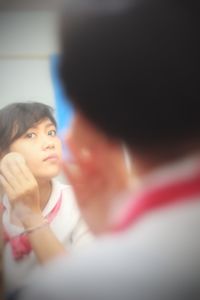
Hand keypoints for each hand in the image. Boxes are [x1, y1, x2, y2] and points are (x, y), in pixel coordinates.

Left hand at [0, 152, 40, 220]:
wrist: (31, 214)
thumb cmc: (31, 199)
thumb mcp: (34, 188)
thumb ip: (28, 178)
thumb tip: (21, 167)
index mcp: (33, 183)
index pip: (25, 170)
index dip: (19, 162)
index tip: (15, 157)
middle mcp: (27, 186)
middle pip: (17, 172)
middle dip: (11, 164)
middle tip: (7, 159)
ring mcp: (19, 191)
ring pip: (10, 177)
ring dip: (5, 169)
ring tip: (2, 165)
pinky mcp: (12, 196)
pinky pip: (6, 184)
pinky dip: (2, 178)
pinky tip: (0, 174)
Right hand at [61, 114, 130, 232]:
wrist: (120, 239)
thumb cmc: (130, 213)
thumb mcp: (128, 187)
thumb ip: (121, 168)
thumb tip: (115, 145)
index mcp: (120, 175)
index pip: (109, 154)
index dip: (101, 141)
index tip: (93, 127)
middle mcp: (106, 180)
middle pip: (93, 158)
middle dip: (85, 144)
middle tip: (76, 128)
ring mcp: (93, 189)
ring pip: (83, 168)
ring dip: (74, 154)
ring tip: (66, 139)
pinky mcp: (82, 199)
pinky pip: (75, 183)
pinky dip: (69, 172)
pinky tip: (63, 162)